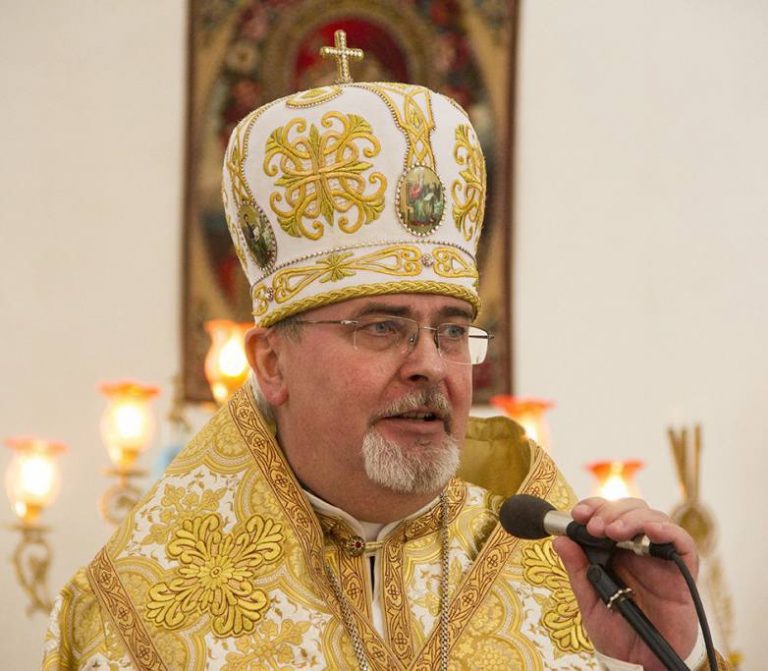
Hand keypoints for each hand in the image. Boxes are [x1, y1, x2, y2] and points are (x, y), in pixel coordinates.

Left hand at [553, 497, 698, 669]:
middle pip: (631, 511)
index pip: (608, 515)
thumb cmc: (615, 634)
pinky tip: (651, 531)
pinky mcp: (682, 575)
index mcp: (615, 552)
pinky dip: (668, 531)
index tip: (578, 514)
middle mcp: (639, 551)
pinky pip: (683, 544)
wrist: (638, 666)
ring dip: (632, 518)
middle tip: (595, 526)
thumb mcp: (589, 600)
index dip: (595, 507)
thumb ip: (577, 570)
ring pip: (654, 519)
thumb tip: (559, 540)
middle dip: (611, 511)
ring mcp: (660, 560)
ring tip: (614, 531)